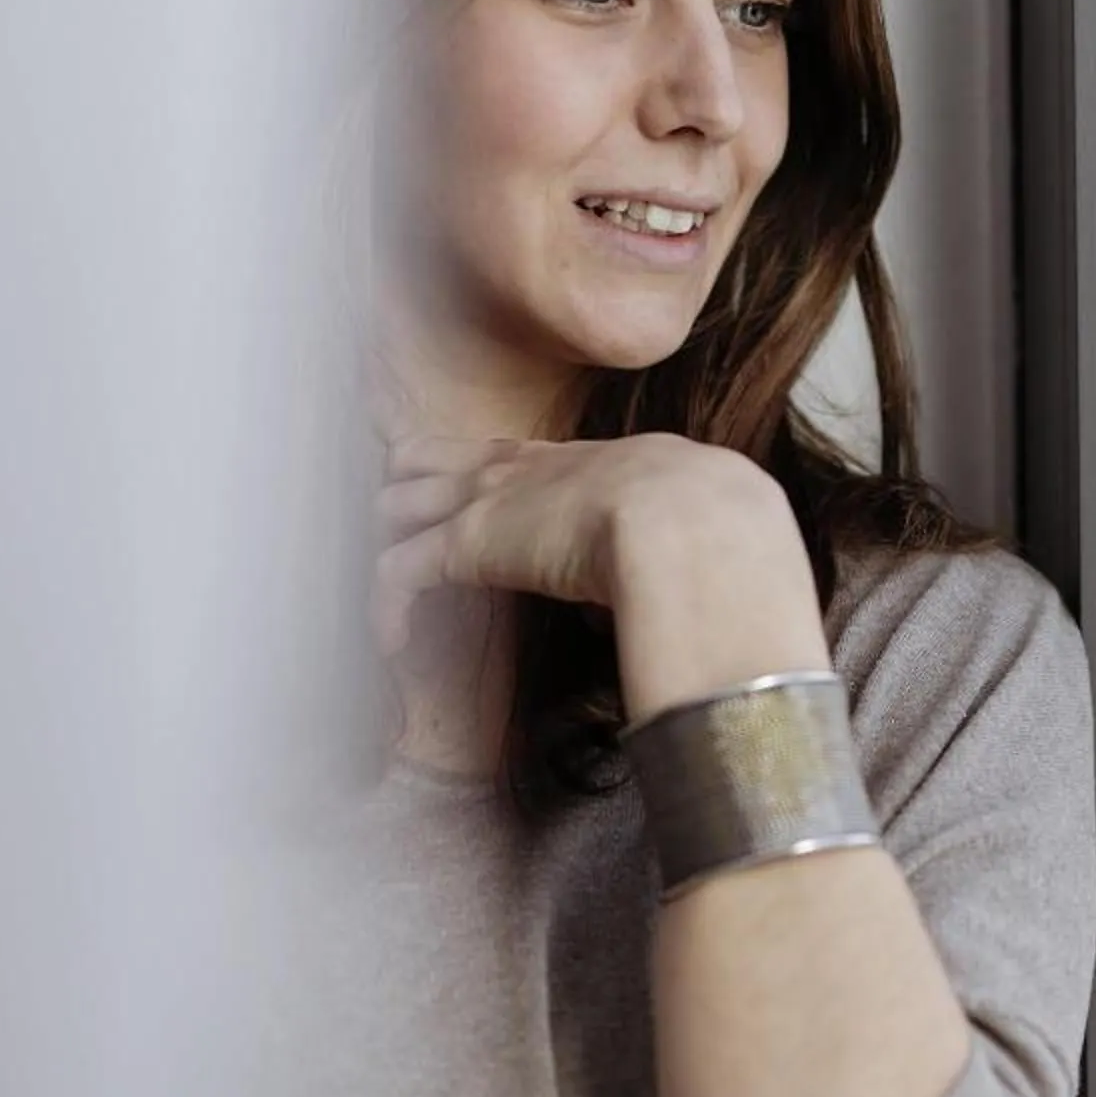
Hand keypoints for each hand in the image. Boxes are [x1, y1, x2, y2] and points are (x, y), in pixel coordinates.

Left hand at [375, 433, 796, 658]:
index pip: (503, 455)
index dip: (472, 476)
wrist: (693, 525)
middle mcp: (520, 470)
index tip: (458, 502)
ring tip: (384, 591)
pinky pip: (394, 571)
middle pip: (427, 459)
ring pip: (395, 504)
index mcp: (576, 462)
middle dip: (404, 490)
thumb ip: (668, 554)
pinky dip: (383, 606)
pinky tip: (390, 641)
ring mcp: (485, 500)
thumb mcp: (690, 530)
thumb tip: (666, 602)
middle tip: (393, 534)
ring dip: (386, 543)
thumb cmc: (712, 531)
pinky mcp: (464, 543)